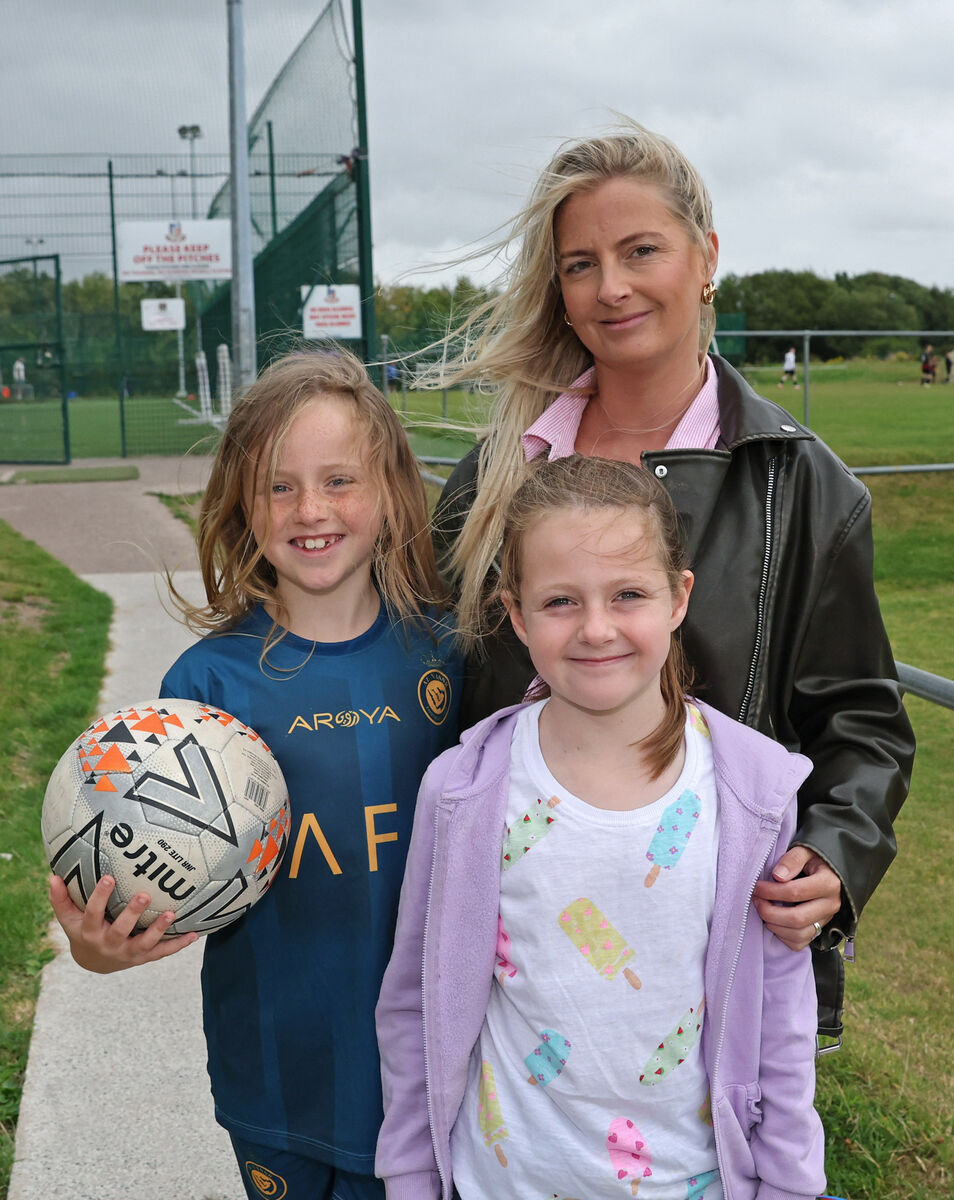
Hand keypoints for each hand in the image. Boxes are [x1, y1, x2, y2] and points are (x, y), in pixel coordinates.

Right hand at [49, 874, 198, 973]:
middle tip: (144, 895)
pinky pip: (162, 953)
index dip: (100, 897)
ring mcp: (127, 953)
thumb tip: (52, 876)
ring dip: (159, 930)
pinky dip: (178, 945)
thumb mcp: (69, 918)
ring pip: (144, 944)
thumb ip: (61, 899)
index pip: (93, 914)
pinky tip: (194, 934)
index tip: (108, 878)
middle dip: (132, 914)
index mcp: (90, 932)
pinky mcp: (143, 958)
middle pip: (121, 930)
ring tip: (172, 913)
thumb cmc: (82, 931)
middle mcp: (109, 944)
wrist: (93, 963)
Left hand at [752, 847, 842, 951]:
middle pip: (797, 918)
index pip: (795, 892)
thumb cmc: (814, 859)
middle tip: (756, 900)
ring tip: (762, 910)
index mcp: (829, 883)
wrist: (830, 871)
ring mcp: (826, 920)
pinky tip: (773, 922)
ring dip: (774, 925)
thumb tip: (778, 876)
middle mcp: (831, 905)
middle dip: (769, 912)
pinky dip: (782, 936)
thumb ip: (792, 859)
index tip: (757, 886)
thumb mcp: (806, 851)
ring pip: (798, 934)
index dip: (771, 891)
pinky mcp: (820, 930)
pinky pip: (800, 943)